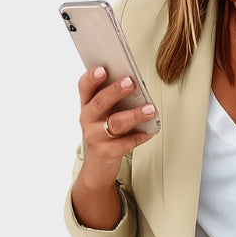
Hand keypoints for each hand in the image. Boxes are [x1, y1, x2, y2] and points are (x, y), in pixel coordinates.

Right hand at [77, 66, 157, 182]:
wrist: (97, 168)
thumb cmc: (103, 135)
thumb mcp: (101, 116)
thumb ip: (111, 100)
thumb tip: (132, 83)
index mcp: (86, 106)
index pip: (84, 87)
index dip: (92, 77)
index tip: (103, 69)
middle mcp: (88, 120)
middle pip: (100, 102)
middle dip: (116, 91)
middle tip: (131, 82)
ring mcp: (96, 137)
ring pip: (115, 123)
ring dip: (134, 114)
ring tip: (150, 109)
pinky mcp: (107, 152)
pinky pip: (126, 143)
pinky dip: (140, 136)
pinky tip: (151, 131)